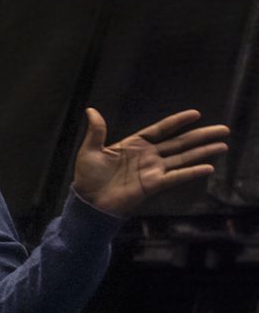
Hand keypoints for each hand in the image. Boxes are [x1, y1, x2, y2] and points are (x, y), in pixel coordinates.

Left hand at [72, 108, 229, 215]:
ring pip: (183, 158)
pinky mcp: (153, 185)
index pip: (161, 129)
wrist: (88, 201)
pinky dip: (191, 172)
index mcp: (134, 145)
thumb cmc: (88, 177)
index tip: (195, 114)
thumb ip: (97, 131)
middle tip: (223, 129)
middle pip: (179, 143)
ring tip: (223, 145)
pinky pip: (176, 177)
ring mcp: (152, 170)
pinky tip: (208, 167)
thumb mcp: (90, 151)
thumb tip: (91, 110)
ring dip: (203, 152)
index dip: (177, 122)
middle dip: (201, 135)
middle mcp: (148, 156)